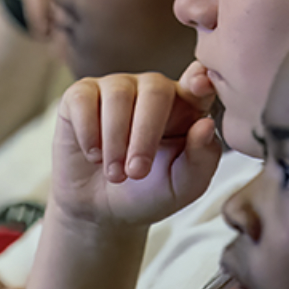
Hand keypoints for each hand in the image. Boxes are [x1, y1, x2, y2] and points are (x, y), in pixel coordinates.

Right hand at [51, 62, 220, 226]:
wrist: (101, 210)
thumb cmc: (150, 192)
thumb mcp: (182, 185)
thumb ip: (201, 158)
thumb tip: (206, 125)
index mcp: (186, 105)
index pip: (198, 81)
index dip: (199, 78)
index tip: (199, 84)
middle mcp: (153, 89)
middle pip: (155, 90)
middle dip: (145, 134)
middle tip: (137, 172)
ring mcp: (117, 87)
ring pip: (118, 95)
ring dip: (115, 141)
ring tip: (115, 174)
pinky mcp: (82, 95)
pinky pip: (83, 99)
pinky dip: (87, 132)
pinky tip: (93, 154)